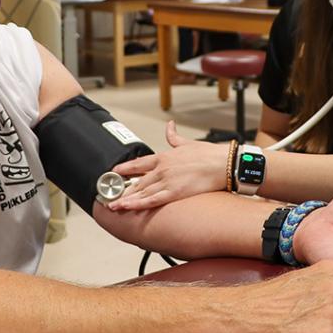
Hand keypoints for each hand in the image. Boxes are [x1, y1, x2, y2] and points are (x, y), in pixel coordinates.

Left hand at [108, 121, 226, 210]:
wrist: (222, 163)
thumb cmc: (208, 154)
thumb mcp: (187, 142)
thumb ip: (174, 136)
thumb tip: (169, 125)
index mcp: (164, 157)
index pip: (139, 163)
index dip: (125, 168)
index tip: (115, 172)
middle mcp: (162, 169)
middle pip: (138, 181)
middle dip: (124, 189)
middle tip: (110, 195)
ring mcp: (167, 181)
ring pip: (141, 192)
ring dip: (126, 199)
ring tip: (114, 205)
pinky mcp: (174, 192)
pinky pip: (152, 200)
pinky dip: (138, 204)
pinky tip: (128, 207)